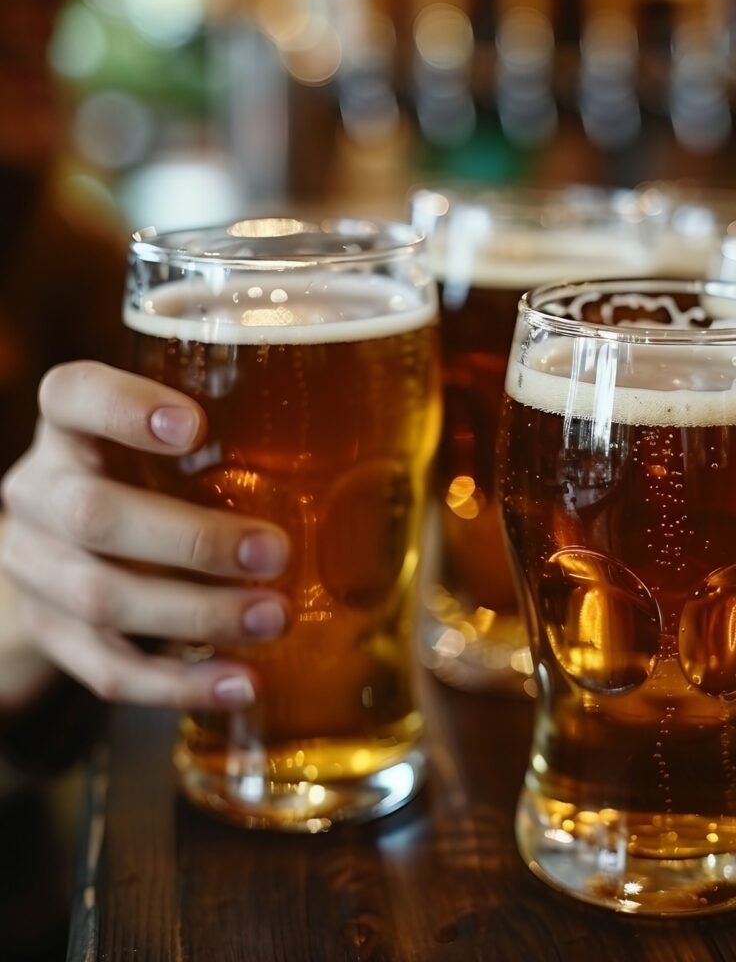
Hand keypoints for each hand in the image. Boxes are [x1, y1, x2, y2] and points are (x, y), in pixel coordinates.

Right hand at [0, 362, 289, 710]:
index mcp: (69, 426)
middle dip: (190, 539)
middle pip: (92, 514)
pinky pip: (107, 669)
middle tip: (274, 552)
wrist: (61, 547)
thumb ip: (228, 438)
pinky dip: (178, 683)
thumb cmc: (144, 479)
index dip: (124, 408)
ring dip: (196, 613)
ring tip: (272, 619)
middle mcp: (39, 491)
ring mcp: (34, 567)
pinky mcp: (51, 634)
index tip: (193, 425)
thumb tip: (358, 442)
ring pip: (101, 597)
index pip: (73, 395)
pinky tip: (239, 684)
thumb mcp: (164, 445)